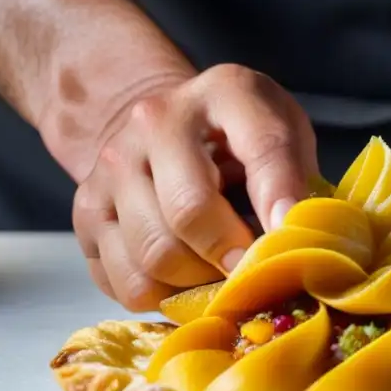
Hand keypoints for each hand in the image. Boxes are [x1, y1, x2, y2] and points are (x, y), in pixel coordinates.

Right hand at [72, 64, 318, 310]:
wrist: (162, 126)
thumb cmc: (239, 141)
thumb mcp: (283, 135)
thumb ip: (299, 180)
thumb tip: (303, 244)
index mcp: (225, 92)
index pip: (262, 148)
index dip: (280, 200)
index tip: (291, 239)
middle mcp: (156, 121)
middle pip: (189, 212)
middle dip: (231, 256)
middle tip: (251, 272)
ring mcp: (112, 167)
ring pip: (154, 256)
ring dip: (196, 282)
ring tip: (217, 272)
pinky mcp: (86, 212)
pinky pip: (125, 283)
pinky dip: (161, 298)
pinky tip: (182, 277)